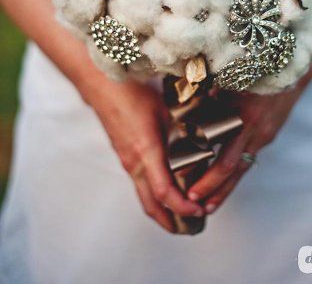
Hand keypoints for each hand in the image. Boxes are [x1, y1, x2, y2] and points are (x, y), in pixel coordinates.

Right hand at [87, 78, 203, 232]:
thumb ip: (185, 128)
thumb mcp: (166, 109)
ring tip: (183, 215)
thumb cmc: (134, 93)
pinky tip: (168, 189)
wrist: (103, 85)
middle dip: (172, 221)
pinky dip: (154, 195)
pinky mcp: (124, 156)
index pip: (165, 193)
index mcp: (146, 152)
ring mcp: (127, 161)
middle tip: (192, 226)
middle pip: (151, 205)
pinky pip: (139, 184)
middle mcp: (134, 163)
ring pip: (144, 196)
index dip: (183, 207)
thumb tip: (207, 138)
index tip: (200, 210)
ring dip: (162, 210)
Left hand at [187, 78, 308, 213]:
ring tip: (210, 204)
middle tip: (196, 205)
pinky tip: (225, 177)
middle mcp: (255, 132)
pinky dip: (236, 169)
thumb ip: (208, 96)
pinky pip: (249, 155)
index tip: (189, 187)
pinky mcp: (268, 135)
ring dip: (226, 186)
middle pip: (233, 169)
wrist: (293, 70)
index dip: (207, 176)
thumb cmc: (254, 70)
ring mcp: (264, 135)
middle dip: (214, 189)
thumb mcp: (229, 80)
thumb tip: (182, 109)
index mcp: (243, 119)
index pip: (224, 158)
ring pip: (243, 167)